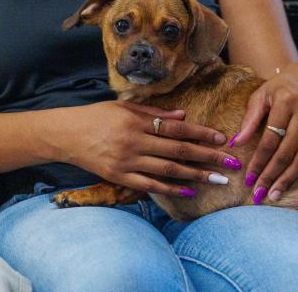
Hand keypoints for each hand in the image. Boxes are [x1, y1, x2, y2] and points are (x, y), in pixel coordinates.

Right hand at [67, 101, 233, 197]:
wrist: (65, 135)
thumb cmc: (94, 117)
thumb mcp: (122, 107)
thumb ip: (153, 112)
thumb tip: (183, 116)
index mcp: (136, 121)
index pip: (176, 127)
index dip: (200, 133)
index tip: (222, 138)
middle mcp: (134, 142)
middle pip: (178, 150)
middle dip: (208, 156)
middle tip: (232, 162)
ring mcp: (127, 161)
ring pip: (168, 170)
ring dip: (196, 175)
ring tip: (218, 179)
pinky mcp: (119, 177)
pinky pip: (150, 185)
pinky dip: (171, 189)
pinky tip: (188, 190)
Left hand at [231, 61, 297, 201]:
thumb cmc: (281, 87)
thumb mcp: (261, 96)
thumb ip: (249, 119)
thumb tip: (235, 143)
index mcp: (285, 102)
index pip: (269, 140)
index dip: (258, 162)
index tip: (248, 179)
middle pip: (287, 151)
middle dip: (272, 175)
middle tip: (260, 194)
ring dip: (291, 177)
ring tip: (276, 193)